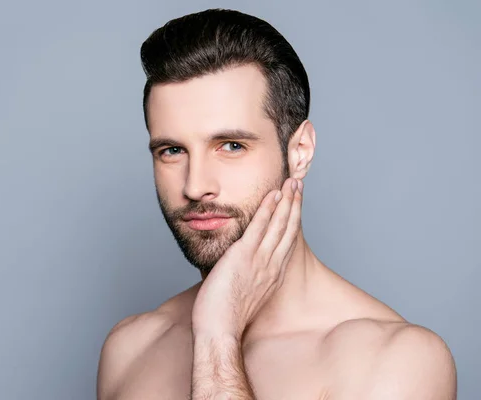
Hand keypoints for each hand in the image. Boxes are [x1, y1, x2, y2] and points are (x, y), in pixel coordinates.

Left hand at [191, 178, 303, 339]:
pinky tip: (272, 195)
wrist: (220, 327)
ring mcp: (260, 259)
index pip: (287, 241)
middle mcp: (271, 265)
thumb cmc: (226, 316)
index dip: (293, 220)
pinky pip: (258, 227)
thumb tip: (241, 269)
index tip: (295, 205)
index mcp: (272, 275)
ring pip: (278, 224)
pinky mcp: (244, 255)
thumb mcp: (245, 294)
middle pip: (288, 229)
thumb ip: (248, 278)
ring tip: (291, 183)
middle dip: (295, 205)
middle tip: (299, 185)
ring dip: (286, 201)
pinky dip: (267, 209)